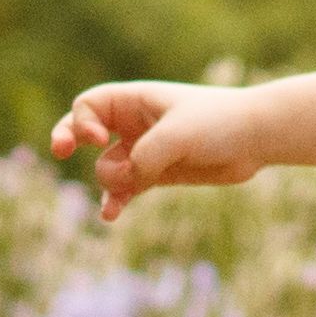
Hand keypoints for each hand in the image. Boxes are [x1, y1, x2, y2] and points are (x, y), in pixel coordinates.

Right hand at [47, 82, 270, 222]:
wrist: (256, 138)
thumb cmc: (219, 123)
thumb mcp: (178, 135)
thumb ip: (147, 157)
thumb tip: (129, 181)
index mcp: (136, 100)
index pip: (88, 106)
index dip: (82, 123)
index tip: (99, 139)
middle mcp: (135, 124)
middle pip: (83, 131)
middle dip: (67, 138)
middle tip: (59, 151)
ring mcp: (145, 150)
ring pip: (107, 169)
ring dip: (112, 181)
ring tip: (135, 182)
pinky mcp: (158, 174)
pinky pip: (127, 190)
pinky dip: (117, 201)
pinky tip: (109, 215)